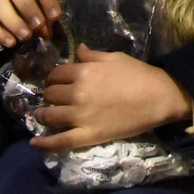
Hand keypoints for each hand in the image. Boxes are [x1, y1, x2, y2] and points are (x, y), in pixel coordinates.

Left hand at [32, 45, 193, 151]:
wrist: (159, 97)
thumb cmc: (139, 74)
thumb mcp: (115, 58)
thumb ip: (92, 55)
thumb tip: (77, 49)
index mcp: (84, 72)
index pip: (56, 74)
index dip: (54, 77)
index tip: (57, 81)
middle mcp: (78, 93)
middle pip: (50, 94)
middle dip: (50, 94)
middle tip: (55, 98)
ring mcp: (81, 116)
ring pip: (50, 115)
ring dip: (43, 115)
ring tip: (43, 115)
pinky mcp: (88, 135)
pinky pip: (60, 141)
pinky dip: (45, 143)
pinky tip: (34, 143)